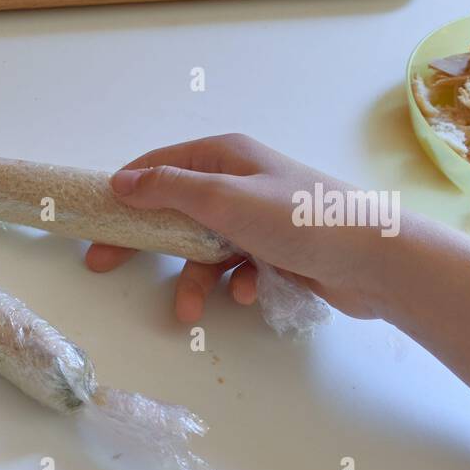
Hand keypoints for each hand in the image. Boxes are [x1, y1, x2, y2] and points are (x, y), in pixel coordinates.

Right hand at [85, 134, 388, 321]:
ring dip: (195, 279)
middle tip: (103, 264)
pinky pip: (238, 267)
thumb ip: (169, 189)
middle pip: (174, 210)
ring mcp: (259, 217)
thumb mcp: (224, 199)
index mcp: (225, 157)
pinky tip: (252, 293)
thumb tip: (122, 182)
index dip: (124, 191)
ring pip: (205, 247)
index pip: (158, 166)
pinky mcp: (277, 250)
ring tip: (190, 312)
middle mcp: (240, 181)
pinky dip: (237, 284)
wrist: (375, 260)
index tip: (94, 219)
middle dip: (145, 241)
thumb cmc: (299, 220)